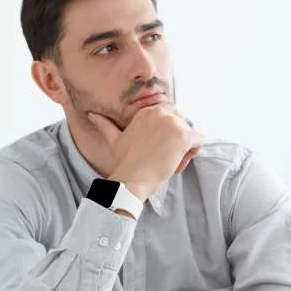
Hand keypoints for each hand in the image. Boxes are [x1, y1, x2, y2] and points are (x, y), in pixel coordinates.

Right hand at [88, 104, 202, 199]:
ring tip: (169, 162)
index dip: (166, 133)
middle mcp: (160, 113)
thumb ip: (105, 125)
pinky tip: (178, 162)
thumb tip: (92, 115)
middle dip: (178, 139)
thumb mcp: (114, 140)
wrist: (131, 179)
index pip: (169, 115)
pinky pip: (199, 140)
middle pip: (182, 122)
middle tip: (165, 156)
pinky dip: (193, 153)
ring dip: (184, 148)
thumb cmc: (125, 162)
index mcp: (147, 112)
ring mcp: (173, 124)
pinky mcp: (184, 136)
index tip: (157, 148)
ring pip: (190, 132)